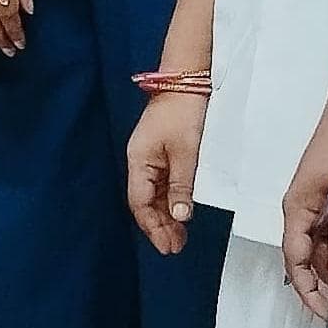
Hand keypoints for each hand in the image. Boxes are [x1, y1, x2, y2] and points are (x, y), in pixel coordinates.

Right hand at [124, 84, 210, 254]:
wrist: (189, 80)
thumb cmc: (184, 112)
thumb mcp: (186, 153)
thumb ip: (182, 186)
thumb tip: (179, 216)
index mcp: (139, 161)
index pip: (140, 203)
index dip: (153, 226)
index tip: (167, 245)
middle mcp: (141, 161)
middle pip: (145, 202)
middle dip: (159, 226)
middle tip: (175, 247)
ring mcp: (152, 157)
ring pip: (154, 194)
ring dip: (166, 215)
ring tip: (180, 236)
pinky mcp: (164, 152)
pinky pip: (163, 183)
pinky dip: (171, 200)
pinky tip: (181, 211)